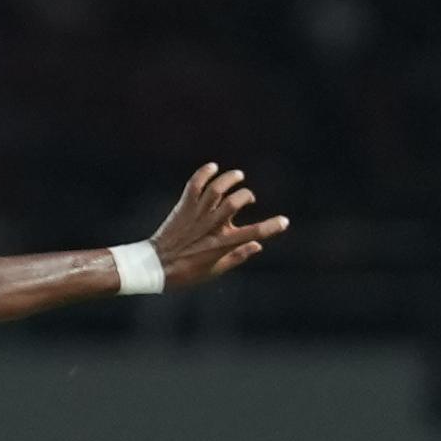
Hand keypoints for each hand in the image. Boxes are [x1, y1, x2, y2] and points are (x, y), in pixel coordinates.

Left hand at [147, 163, 291, 288]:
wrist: (156, 266)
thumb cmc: (187, 272)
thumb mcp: (215, 270)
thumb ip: (238, 256)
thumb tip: (258, 246)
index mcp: (222, 243)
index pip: (253, 233)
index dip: (271, 227)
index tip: (284, 221)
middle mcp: (211, 225)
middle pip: (234, 202)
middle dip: (246, 196)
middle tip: (248, 198)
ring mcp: (197, 214)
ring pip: (216, 189)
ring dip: (230, 179)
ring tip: (238, 176)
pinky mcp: (184, 207)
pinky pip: (194, 185)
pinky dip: (204, 173)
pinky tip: (213, 167)